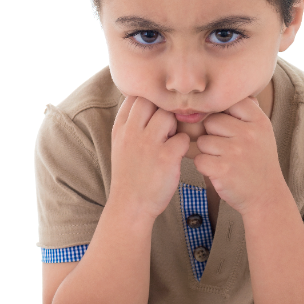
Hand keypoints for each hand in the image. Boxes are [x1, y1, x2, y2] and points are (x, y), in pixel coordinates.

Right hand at [110, 96, 190, 219]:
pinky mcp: (166, 157)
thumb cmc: (130, 176)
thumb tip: (145, 104)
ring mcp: (149, 144)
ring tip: (170, 142)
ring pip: (169, 116)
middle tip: (165, 128)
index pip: (135, 97)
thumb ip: (130, 125)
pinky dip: (184, 146)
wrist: (131, 206)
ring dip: (174, 127)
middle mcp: (132, 132)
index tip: (154, 116)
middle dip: (162, 110)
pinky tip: (177, 156)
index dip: (149, 102)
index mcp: (120, 129)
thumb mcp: (120, 146)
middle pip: (152, 100)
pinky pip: (183, 138)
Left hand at [193, 97, 282, 215]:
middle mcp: (248, 133)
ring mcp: (235, 151)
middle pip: (211, 121)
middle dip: (212, 135)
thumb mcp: (262, 132)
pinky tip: (219, 171)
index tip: (227, 129)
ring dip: (207, 152)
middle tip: (226, 149)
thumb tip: (224, 91)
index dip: (221, 114)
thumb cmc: (258, 162)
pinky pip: (199, 158)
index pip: (227, 102)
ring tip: (224, 161)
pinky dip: (204, 166)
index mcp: (258, 121)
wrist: (266, 196)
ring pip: (202, 140)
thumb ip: (247, 112)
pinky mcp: (223, 168)